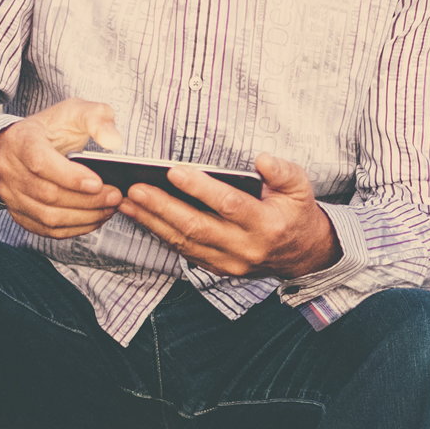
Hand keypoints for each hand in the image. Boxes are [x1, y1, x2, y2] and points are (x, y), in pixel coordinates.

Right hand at [0, 98, 126, 238]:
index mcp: (21, 140)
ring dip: (84, 217)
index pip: (41, 162)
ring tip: (109, 208)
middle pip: (48, 194)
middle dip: (86, 200)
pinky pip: (47, 229)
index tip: (98, 182)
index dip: (69, 176)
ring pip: (47, 216)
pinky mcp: (19, 213)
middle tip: (115, 196)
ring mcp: (12, 195)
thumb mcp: (73, 111)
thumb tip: (114, 141)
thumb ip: (97, 118)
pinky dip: (74, 228)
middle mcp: (10, 169)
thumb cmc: (49, 129)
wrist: (16, 146)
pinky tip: (95, 218)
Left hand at [117, 154, 340, 278]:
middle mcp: (246, 248)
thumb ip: (283, 171)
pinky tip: (141, 218)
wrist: (303, 254)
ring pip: (184, 242)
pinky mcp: (218, 269)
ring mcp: (230, 263)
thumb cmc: (296, 213)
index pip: (229, 205)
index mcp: (267, 225)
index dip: (201, 188)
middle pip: (197, 227)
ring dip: (152, 222)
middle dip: (162, 207)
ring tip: (126, 201)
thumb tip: (261, 159)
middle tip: (134, 189)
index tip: (173, 171)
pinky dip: (160, 234)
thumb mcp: (301, 187)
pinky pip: (184, 252)